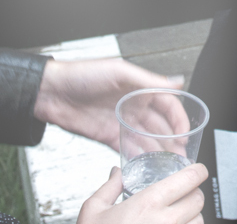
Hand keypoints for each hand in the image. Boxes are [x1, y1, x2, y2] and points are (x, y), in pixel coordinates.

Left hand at [34, 58, 184, 148]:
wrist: (51, 92)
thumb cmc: (83, 74)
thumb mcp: (119, 72)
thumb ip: (148, 80)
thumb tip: (177, 81)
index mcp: (139, 87)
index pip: (167, 104)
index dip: (179, 118)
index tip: (186, 132)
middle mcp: (133, 105)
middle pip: (160, 124)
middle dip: (173, 138)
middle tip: (181, 153)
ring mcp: (121, 121)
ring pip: (146, 139)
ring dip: (158, 150)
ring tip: (168, 163)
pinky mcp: (108, 135)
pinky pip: (127, 148)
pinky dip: (138, 156)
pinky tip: (147, 164)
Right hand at [78, 164, 206, 223]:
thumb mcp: (94, 210)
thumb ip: (109, 188)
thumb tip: (116, 173)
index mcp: (148, 203)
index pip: (190, 179)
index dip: (198, 171)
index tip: (196, 170)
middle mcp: (166, 221)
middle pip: (198, 199)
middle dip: (193, 193)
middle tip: (182, 193)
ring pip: (199, 221)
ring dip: (192, 216)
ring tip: (177, 215)